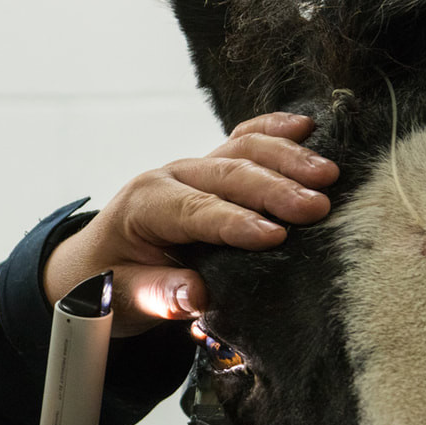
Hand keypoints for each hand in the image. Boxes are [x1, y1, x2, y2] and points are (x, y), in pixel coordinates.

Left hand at [43, 113, 339, 335]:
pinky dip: (274, 131)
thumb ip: (157, 295)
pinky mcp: (211, 169)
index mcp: (145, 206)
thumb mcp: (123, 297)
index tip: (276, 236)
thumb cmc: (111, 280)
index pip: (194, 211)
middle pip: (226, 175)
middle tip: (317, 207)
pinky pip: (243, 140)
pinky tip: (307, 127)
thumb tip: (196, 296)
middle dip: (274, 189)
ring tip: (328, 174)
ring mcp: (193, 169)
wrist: (97, 262)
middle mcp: (170, 178)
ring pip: (241, 150)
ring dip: (287, 159)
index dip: (235, 222)